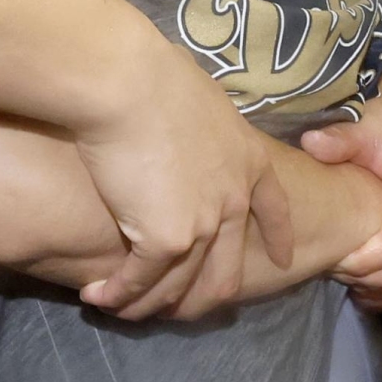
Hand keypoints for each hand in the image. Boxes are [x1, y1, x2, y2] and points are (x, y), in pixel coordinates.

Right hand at [74, 36, 292, 321]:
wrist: (125, 82)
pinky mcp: (166, 239)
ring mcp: (204, 224)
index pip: (275, 209)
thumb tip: (181, 109)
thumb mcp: (197, 94)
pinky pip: (142, 281)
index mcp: (248, 158)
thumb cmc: (150, 73)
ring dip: (152, 304)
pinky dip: (120, 294)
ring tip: (123, 308)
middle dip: (205, 297)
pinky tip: (99, 295)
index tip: (283, 259)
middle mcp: (234, 198)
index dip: (278, 237)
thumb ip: (200, 119)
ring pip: (183, 286)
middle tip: (179, 307)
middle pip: (229, 269)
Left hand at [307, 85, 381, 310]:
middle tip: (335, 269)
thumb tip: (312, 143)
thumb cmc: (378, 120)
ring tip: (345, 270)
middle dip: (371, 276)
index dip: (366, 261)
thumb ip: (338, 138)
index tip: (333, 260)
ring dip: (381, 279)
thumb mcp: (360, 125)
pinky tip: (362, 268)